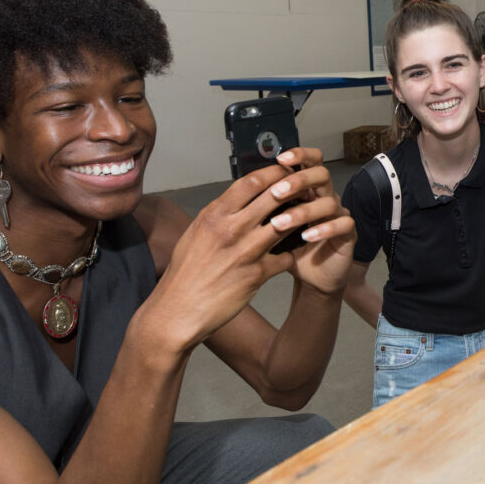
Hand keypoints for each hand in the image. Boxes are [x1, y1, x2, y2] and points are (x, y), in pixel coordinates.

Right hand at [144, 155, 339, 351]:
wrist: (177, 311)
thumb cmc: (185, 273)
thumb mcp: (196, 233)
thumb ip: (219, 216)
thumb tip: (237, 201)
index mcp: (214, 215)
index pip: (251, 182)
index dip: (273, 174)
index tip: (285, 172)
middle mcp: (231, 229)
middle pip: (274, 196)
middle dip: (294, 189)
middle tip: (306, 188)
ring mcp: (246, 251)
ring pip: (286, 223)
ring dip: (299, 219)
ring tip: (307, 217)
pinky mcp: (257, 274)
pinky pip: (286, 257)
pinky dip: (291, 254)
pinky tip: (290, 254)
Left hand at [272, 148, 355, 297]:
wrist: (311, 276)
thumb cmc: (291, 248)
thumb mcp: (273, 224)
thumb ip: (265, 207)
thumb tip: (239, 189)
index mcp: (308, 189)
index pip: (310, 162)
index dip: (299, 156)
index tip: (279, 159)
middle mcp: (325, 197)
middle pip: (321, 175)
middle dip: (299, 180)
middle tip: (277, 192)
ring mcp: (338, 214)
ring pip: (329, 202)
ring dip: (303, 211)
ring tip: (280, 223)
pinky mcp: (348, 233)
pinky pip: (343, 224)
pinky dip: (324, 229)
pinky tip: (306, 237)